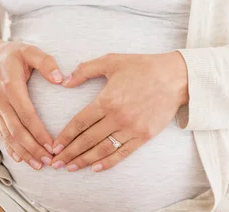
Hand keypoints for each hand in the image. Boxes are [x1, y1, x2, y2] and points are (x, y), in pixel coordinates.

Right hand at [0, 41, 65, 169]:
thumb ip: (45, 62)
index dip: (39, 132)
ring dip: (24, 152)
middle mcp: (0, 101)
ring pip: (9, 136)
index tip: (53, 145)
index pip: (27, 114)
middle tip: (50, 161)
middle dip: (33, 148)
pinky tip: (21, 159)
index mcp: (11, 86)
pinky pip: (1, 134)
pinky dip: (11, 148)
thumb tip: (60, 78)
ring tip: (39, 165)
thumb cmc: (10, 54)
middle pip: (17, 130)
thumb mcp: (28, 50)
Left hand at [49, 51, 188, 172]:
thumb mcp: (110, 60)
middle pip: (88, 139)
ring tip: (70, 167)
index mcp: (107, 99)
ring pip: (102, 150)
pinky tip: (95, 168)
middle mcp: (117, 117)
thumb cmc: (141, 66)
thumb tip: (65, 82)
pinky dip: (108, 163)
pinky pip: (122, 153)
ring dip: (84, 160)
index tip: (54, 145)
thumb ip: (85, 70)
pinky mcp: (144, 136)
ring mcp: (131, 129)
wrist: (173, 77)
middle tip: (56, 163)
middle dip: (70, 153)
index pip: (80, 122)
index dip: (66, 136)